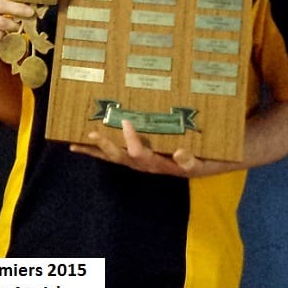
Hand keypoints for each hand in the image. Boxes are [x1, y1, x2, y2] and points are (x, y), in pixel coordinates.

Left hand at [69, 119, 201, 176]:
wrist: (212, 164)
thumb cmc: (209, 159)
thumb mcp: (205, 162)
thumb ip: (192, 161)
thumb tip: (179, 154)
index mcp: (160, 164)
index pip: (142, 155)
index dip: (132, 141)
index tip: (127, 123)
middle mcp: (146, 164)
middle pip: (122, 157)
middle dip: (106, 147)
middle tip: (92, 134)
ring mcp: (140, 162)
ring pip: (114, 157)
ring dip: (95, 152)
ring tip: (74, 145)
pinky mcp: (138, 158)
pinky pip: (116, 155)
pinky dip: (98, 151)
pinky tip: (82, 146)